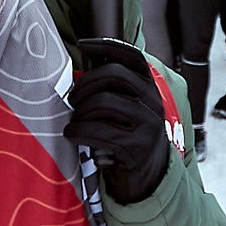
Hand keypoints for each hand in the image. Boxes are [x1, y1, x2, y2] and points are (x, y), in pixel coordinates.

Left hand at [67, 39, 173, 202]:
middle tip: (72, 100)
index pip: (132, 56)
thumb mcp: (128, 111)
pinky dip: (78, 132)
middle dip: (85, 84)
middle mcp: (153, 102)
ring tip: (73, 123)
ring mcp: (148, 124)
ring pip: (103, 101)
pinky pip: (99, 131)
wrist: (149, 180)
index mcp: (150, 88)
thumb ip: (114, 90)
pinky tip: (72, 135)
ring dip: (80, 112)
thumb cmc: (128, 140)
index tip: (83, 45)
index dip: (107, 45)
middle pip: (113, 74)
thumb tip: (82, 69)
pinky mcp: (137, 147)